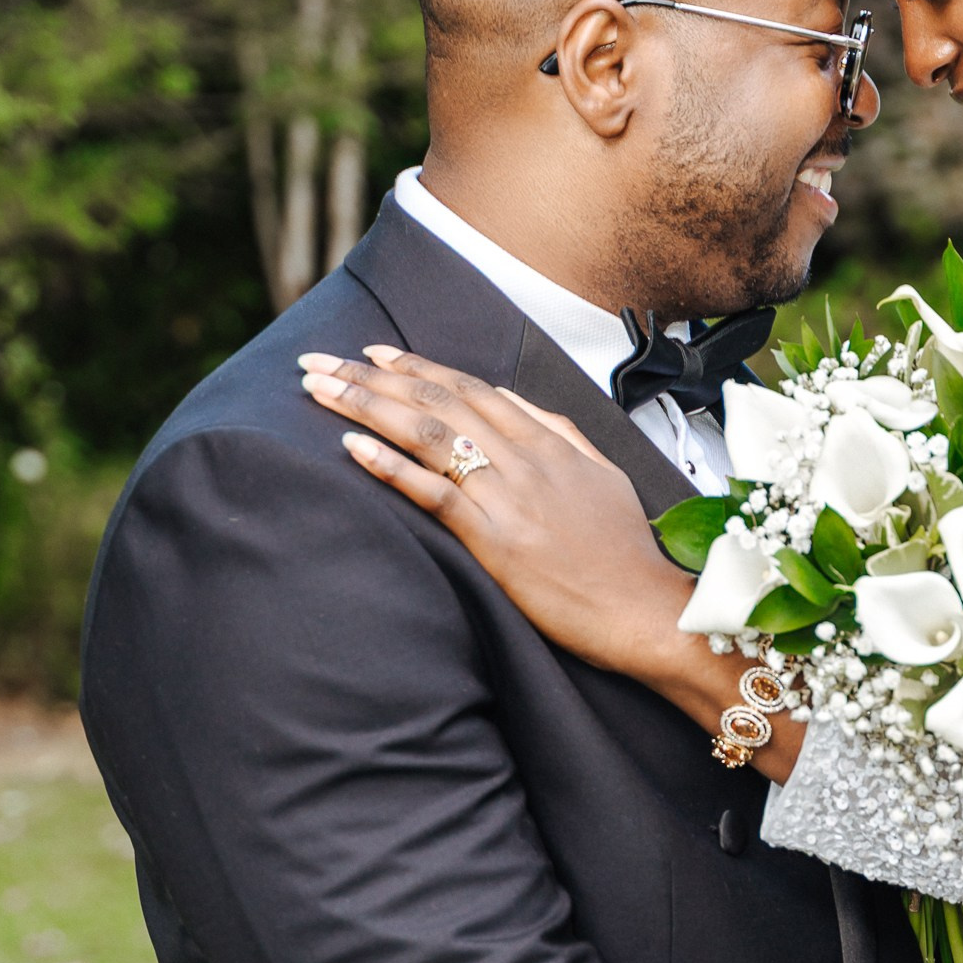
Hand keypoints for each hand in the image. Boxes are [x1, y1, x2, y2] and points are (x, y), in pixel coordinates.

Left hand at [298, 346, 697, 683]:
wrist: (645, 608)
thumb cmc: (623, 551)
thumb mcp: (601, 475)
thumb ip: (555, 430)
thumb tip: (509, 397)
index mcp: (548, 442)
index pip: (470, 388)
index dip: (417, 367)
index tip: (372, 353)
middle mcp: (525, 459)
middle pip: (436, 402)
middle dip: (369, 376)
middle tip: (317, 362)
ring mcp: (510, 498)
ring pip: (427, 436)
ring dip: (365, 407)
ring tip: (317, 391)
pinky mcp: (497, 541)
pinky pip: (435, 494)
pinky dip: (390, 467)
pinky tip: (351, 448)